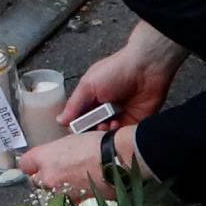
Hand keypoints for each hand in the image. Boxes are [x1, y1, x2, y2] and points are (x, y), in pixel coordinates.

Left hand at [17, 132, 105, 197]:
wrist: (117, 160)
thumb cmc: (95, 144)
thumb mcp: (70, 141)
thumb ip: (55, 153)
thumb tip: (54, 160)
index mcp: (44, 157)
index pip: (24, 164)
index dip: (31, 164)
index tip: (36, 163)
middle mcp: (48, 176)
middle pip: (37, 181)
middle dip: (45, 178)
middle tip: (58, 171)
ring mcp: (61, 192)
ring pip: (52, 192)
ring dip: (59, 188)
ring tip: (74, 179)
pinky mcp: (75, 202)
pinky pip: (68, 201)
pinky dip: (73, 197)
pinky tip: (83, 188)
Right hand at [61, 22, 184, 128]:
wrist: (146, 69)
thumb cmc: (115, 72)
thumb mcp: (88, 85)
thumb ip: (74, 105)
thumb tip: (60, 120)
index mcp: (92, 99)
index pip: (79, 119)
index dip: (76, 126)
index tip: (75, 131)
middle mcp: (105, 110)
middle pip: (92, 129)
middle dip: (90, 131)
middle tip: (92, 127)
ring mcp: (119, 117)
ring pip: (107, 134)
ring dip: (104, 133)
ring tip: (105, 125)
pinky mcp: (134, 123)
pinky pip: (122, 136)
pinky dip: (118, 134)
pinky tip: (116, 125)